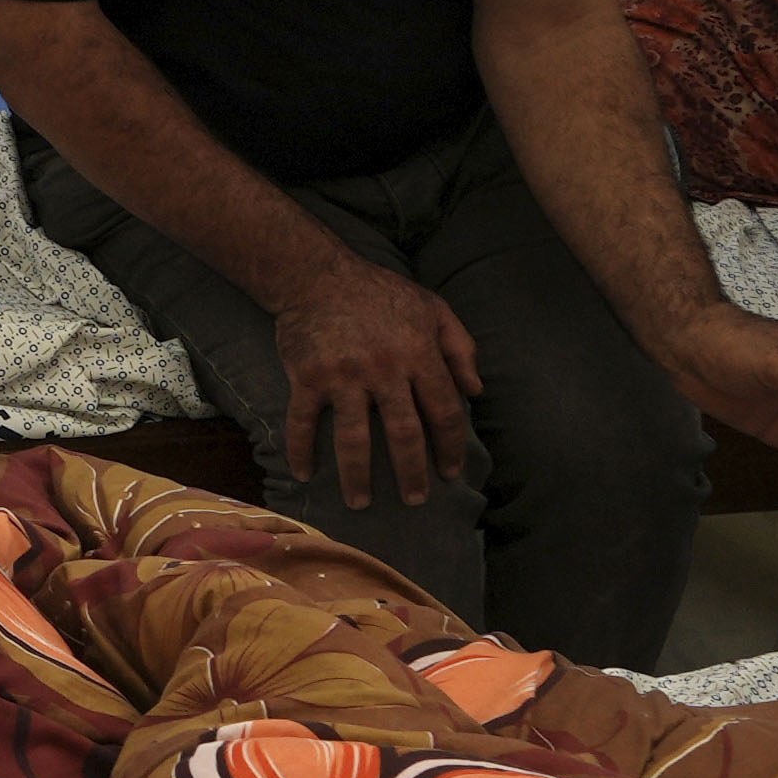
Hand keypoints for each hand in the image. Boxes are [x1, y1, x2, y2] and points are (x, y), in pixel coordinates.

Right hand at [263, 249, 480, 507]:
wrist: (317, 274)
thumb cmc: (380, 292)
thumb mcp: (433, 309)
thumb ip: (460, 347)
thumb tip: (476, 391)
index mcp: (419, 353)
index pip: (444, 411)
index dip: (451, 446)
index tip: (450, 472)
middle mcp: (384, 369)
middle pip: (404, 434)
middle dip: (412, 473)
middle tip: (416, 500)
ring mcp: (343, 376)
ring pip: (354, 439)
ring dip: (358, 476)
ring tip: (361, 502)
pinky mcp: (307, 378)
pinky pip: (303, 422)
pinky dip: (301, 450)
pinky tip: (304, 474)